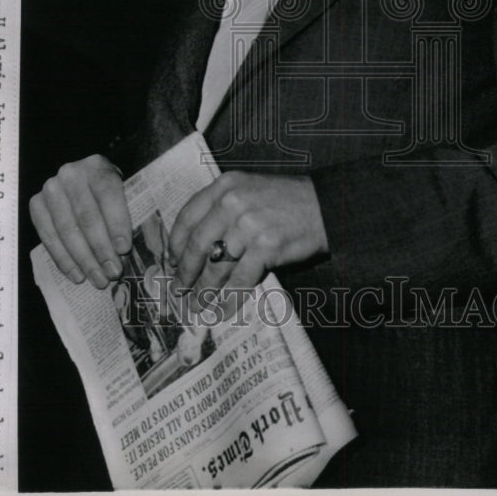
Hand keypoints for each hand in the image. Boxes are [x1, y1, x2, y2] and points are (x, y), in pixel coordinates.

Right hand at [29, 154, 131, 287]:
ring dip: (83, 259)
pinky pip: (48, 236)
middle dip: (101, 249)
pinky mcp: (36, 204)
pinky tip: (76, 274)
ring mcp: (51, 189)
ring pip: (67, 229)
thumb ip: (125, 213)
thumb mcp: (121, 192)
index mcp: (97, 166)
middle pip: (87, 216)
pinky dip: (63, 259)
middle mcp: (71, 174)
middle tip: (112, 272)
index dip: (117, 222)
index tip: (124, 249)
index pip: (108, 194)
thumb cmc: (106, 193)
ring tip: (97, 279)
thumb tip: (125, 251)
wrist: (80, 181)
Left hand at [168, 170, 327, 304]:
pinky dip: (229, 299)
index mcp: (225, 185)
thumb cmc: (285, 200)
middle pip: (198, 244)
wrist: (324, 207)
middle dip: (185, 272)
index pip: (188, 217)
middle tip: (179, 289)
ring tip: (198, 303)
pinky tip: (222, 310)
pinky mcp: (266, 246)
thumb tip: (193, 244)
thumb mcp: (248, 189)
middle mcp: (233, 202)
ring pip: (216, 266)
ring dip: (204, 290)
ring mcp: (249, 224)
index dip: (176, 244)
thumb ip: (221, 208)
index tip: (172, 261)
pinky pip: (240, 280)